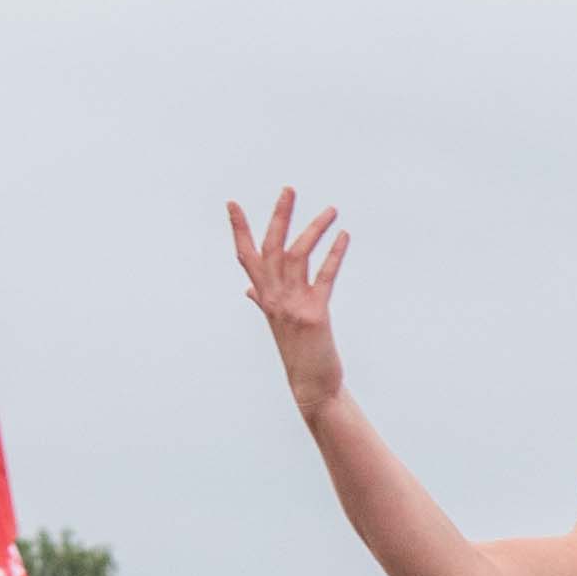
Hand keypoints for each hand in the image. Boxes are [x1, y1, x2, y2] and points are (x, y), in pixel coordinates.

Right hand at [226, 189, 350, 412]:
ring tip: (332, 210)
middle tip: (289, 189)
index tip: (232, 203)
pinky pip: (324, 277)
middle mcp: (274, 299)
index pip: (246, 257)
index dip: (238, 230)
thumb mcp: (277, 324)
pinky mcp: (314, 315)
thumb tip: (248, 289)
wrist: (311, 386)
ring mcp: (292, 306)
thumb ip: (262, 301)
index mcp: (265, 298)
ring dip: (314, 229)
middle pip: (271, 248)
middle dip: (279, 216)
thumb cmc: (298, 353)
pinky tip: (344, 236)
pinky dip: (335, 254)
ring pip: (297, 257)